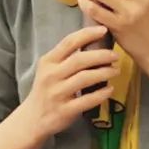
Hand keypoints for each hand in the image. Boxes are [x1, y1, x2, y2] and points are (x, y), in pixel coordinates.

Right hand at [24, 25, 119, 141]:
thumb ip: (65, 56)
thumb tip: (92, 40)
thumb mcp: (49, 69)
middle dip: (101, 55)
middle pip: (80, 60)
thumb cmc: (45, 89)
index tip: (104, 30)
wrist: (32, 118)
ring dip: (104, 73)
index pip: (69, 42)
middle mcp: (51, 76)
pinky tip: (110, 89)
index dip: (88, 34)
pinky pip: (87, 100)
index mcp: (48, 61)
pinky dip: (101, 94)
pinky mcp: (65, 110)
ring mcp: (57, 94)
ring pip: (85, 78)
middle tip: (115, 55)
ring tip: (116, 70)